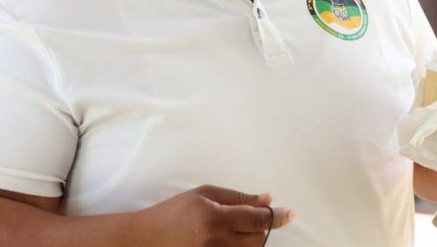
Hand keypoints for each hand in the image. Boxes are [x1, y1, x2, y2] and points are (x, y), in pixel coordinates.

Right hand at [129, 185, 293, 245]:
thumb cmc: (175, 212)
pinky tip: (235, 240)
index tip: (291, 213)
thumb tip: (267, 198)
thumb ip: (238, 198)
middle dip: (262, 226)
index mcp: (214, 218)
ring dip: (253, 241)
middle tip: (254, 217)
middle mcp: (215, 242)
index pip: (257, 219)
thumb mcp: (204, 194)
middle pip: (258, 238)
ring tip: (238, 230)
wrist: (146, 239)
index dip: (277, 216)